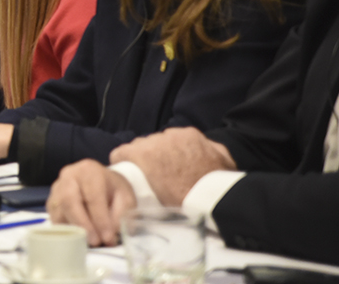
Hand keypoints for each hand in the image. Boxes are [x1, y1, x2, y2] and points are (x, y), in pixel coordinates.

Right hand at [47, 160, 136, 245]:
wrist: (103, 183)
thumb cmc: (114, 190)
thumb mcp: (126, 199)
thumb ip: (120, 214)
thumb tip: (109, 233)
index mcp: (89, 170)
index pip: (92, 196)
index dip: (100, 219)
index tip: (108, 237)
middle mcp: (69, 176)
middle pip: (69, 201)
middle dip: (82, 224)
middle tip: (95, 241)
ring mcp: (57, 187)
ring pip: (59, 211)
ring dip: (73, 230)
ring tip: (89, 241)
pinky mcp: (51, 200)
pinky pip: (54, 217)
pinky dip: (66, 230)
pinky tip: (78, 236)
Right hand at [109, 127, 236, 204]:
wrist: (218, 199)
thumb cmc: (184, 204)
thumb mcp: (152, 200)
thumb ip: (139, 186)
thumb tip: (132, 191)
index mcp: (142, 155)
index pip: (120, 153)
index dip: (124, 163)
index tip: (130, 171)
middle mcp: (156, 139)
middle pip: (143, 145)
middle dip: (147, 155)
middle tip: (157, 172)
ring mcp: (176, 135)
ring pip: (162, 139)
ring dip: (166, 149)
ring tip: (177, 166)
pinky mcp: (194, 134)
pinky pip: (182, 137)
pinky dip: (185, 146)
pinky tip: (192, 160)